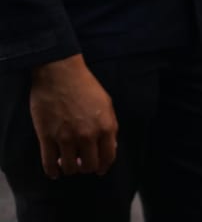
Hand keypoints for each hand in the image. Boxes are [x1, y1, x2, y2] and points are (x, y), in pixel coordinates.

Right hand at [29, 56, 117, 177]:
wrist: (61, 74)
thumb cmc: (86, 86)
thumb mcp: (107, 104)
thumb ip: (109, 127)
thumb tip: (109, 147)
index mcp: (106, 127)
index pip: (108, 157)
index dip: (104, 166)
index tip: (100, 170)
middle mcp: (87, 136)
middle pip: (89, 166)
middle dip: (87, 168)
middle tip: (82, 163)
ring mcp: (66, 138)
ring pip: (70, 168)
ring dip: (70, 169)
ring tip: (68, 164)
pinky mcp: (47, 137)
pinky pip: (49, 163)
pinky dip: (52, 171)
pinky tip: (54, 172)